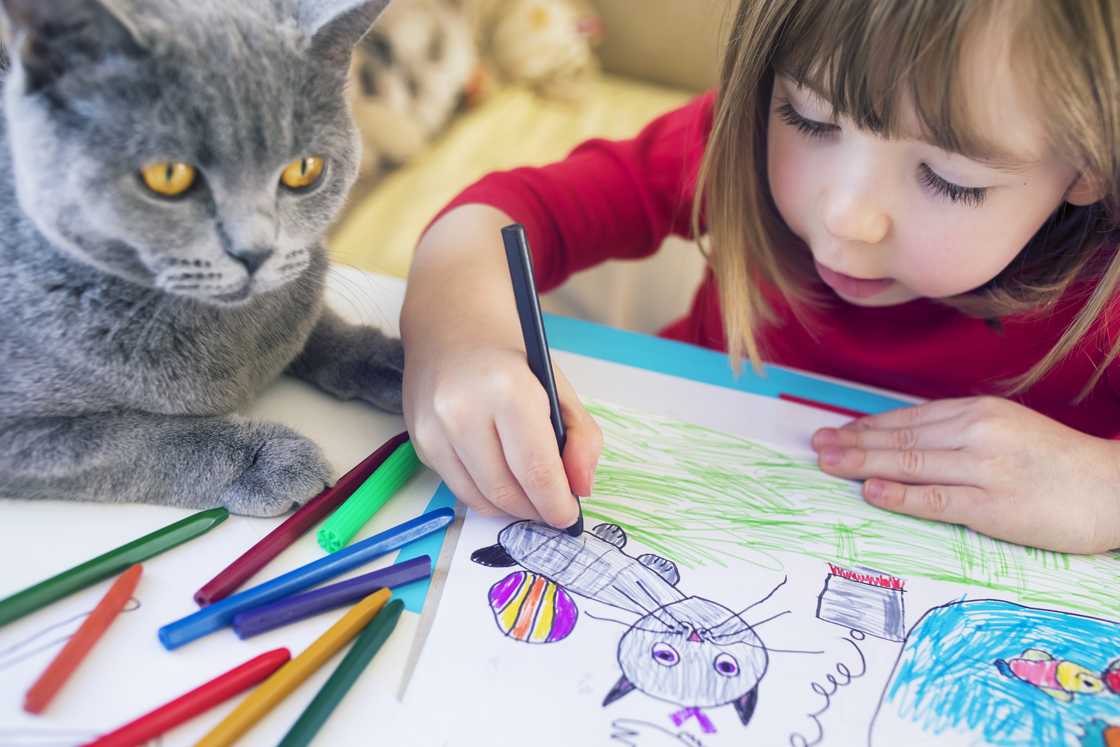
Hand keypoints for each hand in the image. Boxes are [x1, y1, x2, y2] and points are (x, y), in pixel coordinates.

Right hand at [403, 343, 600, 527]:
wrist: (451, 323)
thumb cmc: (510, 354)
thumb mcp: (558, 385)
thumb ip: (582, 438)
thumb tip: (581, 488)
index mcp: (507, 390)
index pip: (535, 470)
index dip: (556, 503)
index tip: (569, 515)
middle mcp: (462, 410)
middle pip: (506, 491)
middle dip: (535, 510)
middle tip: (552, 509)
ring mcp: (433, 428)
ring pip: (479, 498)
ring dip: (510, 508)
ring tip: (530, 497)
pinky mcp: (418, 442)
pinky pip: (457, 487)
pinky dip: (484, 493)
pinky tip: (500, 478)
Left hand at [809, 396, 1119, 553]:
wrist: (1114, 487)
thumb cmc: (1056, 463)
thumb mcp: (1007, 430)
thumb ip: (959, 432)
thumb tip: (906, 440)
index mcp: (978, 411)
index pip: (908, 418)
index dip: (867, 426)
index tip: (836, 431)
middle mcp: (977, 432)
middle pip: (901, 438)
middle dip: (853, 442)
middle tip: (817, 445)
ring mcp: (984, 468)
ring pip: (910, 464)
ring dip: (863, 464)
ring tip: (829, 464)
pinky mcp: (994, 505)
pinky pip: (937, 498)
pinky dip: (899, 495)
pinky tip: (871, 491)